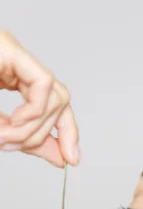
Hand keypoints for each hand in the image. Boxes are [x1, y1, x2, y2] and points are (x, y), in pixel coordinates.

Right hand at [0, 30, 79, 167]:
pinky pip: (42, 85)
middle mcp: (17, 63)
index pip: (56, 104)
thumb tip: (62, 157)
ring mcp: (12, 53)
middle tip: (12, 146)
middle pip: (60, 99)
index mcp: (13, 78)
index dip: (68, 132)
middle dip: (44, 133)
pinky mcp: (8, 48)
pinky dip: (32, 112)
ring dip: (32, 127)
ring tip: (4, 137)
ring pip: (54, 94)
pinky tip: (10, 123)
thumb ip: (26, 140)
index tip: (71, 159)